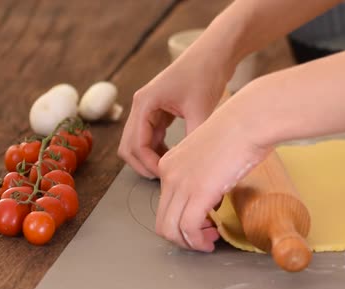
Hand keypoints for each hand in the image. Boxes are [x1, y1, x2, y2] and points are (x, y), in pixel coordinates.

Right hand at [118, 39, 234, 177]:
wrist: (214, 54)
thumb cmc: (205, 74)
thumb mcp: (201, 109)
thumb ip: (193, 138)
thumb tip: (192, 167)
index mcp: (144, 103)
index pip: (135, 144)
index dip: (148, 164)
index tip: (166, 176)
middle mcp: (142, 105)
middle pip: (129, 146)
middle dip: (144, 165)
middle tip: (165, 179)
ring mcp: (150, 108)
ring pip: (140, 142)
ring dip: (151, 158)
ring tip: (172, 170)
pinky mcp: (161, 110)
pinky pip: (152, 136)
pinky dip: (159, 149)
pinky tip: (177, 157)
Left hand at [155, 108, 269, 250]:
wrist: (249, 121)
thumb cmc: (240, 131)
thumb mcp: (212, 154)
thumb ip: (205, 174)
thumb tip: (213, 194)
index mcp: (171, 163)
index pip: (165, 204)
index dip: (181, 221)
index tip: (203, 224)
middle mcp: (169, 174)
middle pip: (162, 221)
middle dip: (182, 237)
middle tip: (205, 237)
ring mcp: (181, 184)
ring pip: (171, 229)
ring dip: (190, 243)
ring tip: (208, 243)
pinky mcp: (198, 192)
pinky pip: (188, 228)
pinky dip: (198, 241)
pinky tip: (210, 242)